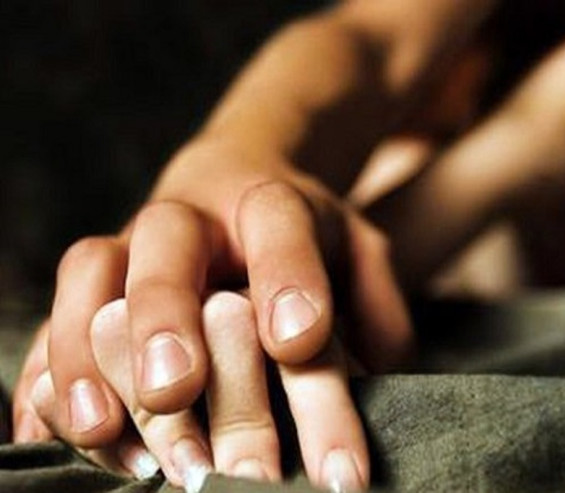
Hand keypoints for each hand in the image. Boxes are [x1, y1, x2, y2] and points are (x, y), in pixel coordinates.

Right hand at [12, 160, 410, 488]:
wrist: (231, 188)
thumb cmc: (301, 235)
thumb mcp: (356, 253)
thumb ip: (375, 307)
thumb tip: (374, 378)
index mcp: (268, 202)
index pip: (278, 223)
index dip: (285, 276)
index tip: (297, 341)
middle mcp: (194, 218)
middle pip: (167, 240)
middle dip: (166, 310)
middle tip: (175, 386)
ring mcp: (136, 247)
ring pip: (92, 272)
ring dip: (89, 348)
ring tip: (102, 427)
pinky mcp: (98, 285)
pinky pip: (57, 315)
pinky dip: (51, 369)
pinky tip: (59, 427)